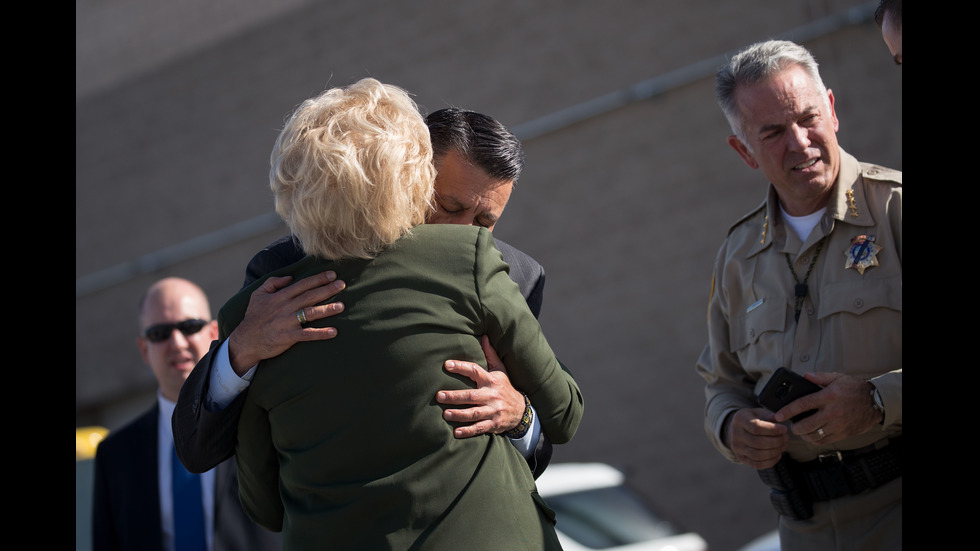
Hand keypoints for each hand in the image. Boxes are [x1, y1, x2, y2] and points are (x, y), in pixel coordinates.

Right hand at [227, 271, 344, 374]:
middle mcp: (285, 307)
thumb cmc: (253, 317)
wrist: (245, 341)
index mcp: (280, 297)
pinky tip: (333, 332)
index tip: (332, 274)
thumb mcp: (258, 295)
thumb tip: (290, 277)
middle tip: (342, 284)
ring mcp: (287, 322)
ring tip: (342, 306)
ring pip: (310, 313)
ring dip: (327, 309)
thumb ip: (273, 283)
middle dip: (327, 289)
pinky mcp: (288, 337)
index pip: (302, 284)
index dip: (318, 279)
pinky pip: (307, 334)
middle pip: (310, 296)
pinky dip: (320, 333)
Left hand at [436, 335, 525, 437]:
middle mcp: (492, 395)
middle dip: (455, 396)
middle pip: (471, 396)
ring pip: (474, 413)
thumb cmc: (505, 387)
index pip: (475, 371)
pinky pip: (480, 428)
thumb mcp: (500, 370)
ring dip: (459, 414)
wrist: (521, 410)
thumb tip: (483, 336)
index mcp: (491, 380)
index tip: (447, 364)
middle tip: (439, 396)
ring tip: (445, 414)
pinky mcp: (494, 424)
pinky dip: (468, 431)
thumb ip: (490, 354)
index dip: (461, 367)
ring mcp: (493, 411)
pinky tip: (456, 432)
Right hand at [725, 407, 788, 468]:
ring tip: (783, 445)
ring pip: (758, 455)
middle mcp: (735, 435)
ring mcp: (737, 448)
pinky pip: (757, 464)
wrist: (737, 429)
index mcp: (739, 420)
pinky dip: (770, 461)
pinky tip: (778, 454)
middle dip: (776, 441)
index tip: (784, 429)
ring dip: (774, 452)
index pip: (756, 427)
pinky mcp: (741, 458)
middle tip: (786, 438)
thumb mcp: (758, 412)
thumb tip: (779, 419)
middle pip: (757, 442)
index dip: (772, 429)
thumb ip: (768, 415)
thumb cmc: (752, 419)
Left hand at [775, 372, 879, 444]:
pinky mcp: (844, 433)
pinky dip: (815, 440)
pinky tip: (812, 436)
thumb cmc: (855, 388)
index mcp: (828, 396)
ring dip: (804, 435)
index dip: (788, 411)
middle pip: (806, 425)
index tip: (778, 415)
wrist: (876, 401)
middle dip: (794, 428)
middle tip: (791, 426)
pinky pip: (825, 441)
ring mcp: (838, 424)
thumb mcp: (838, 377)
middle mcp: (832, 412)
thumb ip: (820, 376)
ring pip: (815, 435)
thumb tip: (804, 376)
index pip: (802, 404)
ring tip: (801, 431)